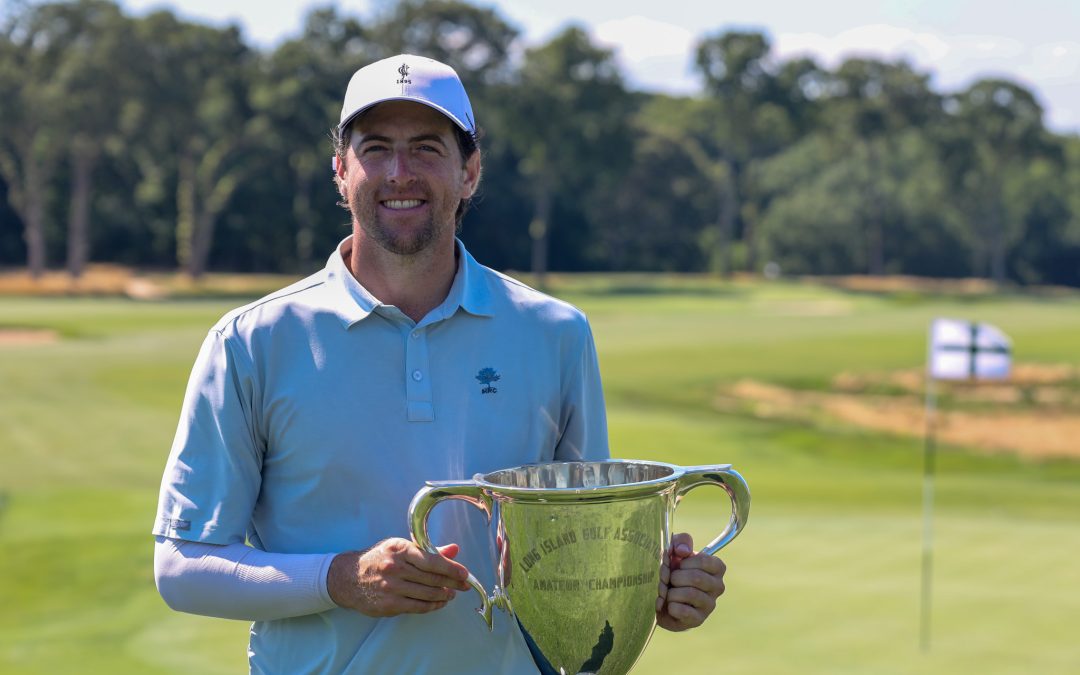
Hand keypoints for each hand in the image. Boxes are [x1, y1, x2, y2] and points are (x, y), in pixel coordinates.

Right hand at [327, 537, 470, 616]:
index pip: (431, 560)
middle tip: (464, 586)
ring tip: (451, 594)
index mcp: (400, 549)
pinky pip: (417, 607)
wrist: (348, 578)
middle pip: (432, 578)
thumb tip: (454, 550)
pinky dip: (432, 606)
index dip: (451, 568)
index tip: (464, 574)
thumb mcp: (401, 549)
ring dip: (444, 596)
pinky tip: (439, 603)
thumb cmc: (379, 560)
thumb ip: (428, 550)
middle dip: (452, 583)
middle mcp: (395, 567)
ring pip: (427, 594)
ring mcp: (391, 587)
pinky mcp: (389, 604)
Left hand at [656, 533, 726, 631]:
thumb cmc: (673, 571)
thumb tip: (683, 551)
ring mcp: (710, 604)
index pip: (705, 560)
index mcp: (716, 568)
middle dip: (675, 577)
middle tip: (668, 579)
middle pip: (696, 577)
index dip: (686, 562)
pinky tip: (669, 605)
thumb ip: (681, 542)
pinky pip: (683, 611)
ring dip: (672, 592)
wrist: (664, 600)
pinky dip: (671, 606)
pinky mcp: (699, 620)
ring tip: (668, 592)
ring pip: (689, 594)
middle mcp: (718, 586)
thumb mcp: (675, 551)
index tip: (678, 564)